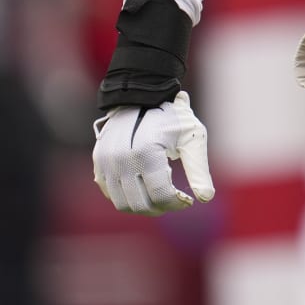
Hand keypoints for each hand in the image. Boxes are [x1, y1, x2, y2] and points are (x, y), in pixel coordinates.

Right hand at [93, 91, 214, 215]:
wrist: (141, 96)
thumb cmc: (171, 117)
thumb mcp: (191, 137)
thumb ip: (198, 168)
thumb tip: (206, 197)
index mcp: (146, 152)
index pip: (161, 195)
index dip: (177, 204)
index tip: (187, 200)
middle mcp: (122, 159)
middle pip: (141, 204)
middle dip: (161, 208)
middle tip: (173, 201)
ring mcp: (107, 162)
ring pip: (123, 204)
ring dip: (143, 206)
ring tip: (158, 196)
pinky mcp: (99, 162)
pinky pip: (110, 193)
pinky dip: (126, 197)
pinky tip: (142, 187)